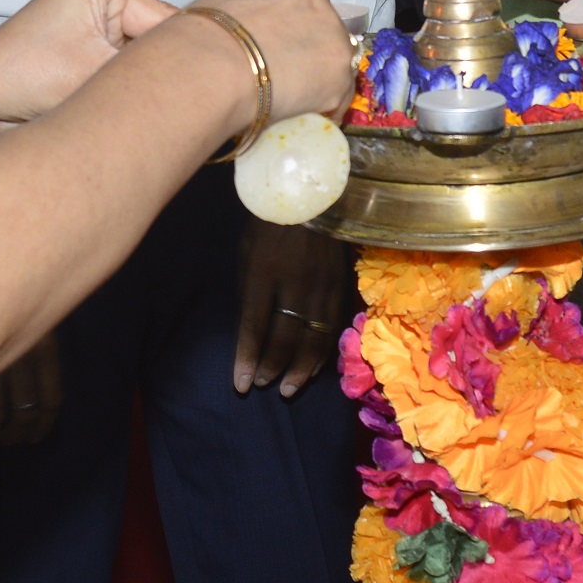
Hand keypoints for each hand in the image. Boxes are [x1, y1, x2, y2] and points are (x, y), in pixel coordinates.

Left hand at [0, 0, 230, 132]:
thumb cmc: (25, 72)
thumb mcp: (98, 68)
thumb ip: (150, 64)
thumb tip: (195, 66)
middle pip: (158, 11)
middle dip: (175, 42)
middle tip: (198, 72)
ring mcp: (96, 27)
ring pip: (148, 40)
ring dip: (156, 64)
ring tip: (167, 91)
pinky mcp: (93, 54)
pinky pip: (132, 56)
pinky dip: (143, 73)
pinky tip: (158, 98)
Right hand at [0, 333, 62, 450]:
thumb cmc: (5, 301)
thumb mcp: (30, 323)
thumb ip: (35, 356)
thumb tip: (33, 403)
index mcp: (43, 348)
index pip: (51, 399)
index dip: (44, 423)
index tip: (34, 438)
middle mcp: (20, 359)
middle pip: (23, 412)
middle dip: (14, 434)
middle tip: (6, 442)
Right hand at [193, 0, 359, 121]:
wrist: (211, 64)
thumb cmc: (198, 36)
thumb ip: (243, 6)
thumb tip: (241, 31)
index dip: (288, 22)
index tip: (276, 40)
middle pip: (320, 23)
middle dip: (306, 46)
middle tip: (280, 71)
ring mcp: (331, 30)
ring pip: (333, 59)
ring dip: (317, 77)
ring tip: (288, 99)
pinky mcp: (339, 70)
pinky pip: (337, 96)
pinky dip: (321, 108)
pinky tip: (298, 115)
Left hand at [234, 220, 350, 396]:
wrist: (312, 193)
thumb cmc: (269, 221)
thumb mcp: (247, 249)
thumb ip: (250, 288)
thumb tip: (252, 329)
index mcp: (264, 271)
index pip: (253, 324)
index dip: (247, 357)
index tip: (241, 384)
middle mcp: (295, 282)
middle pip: (285, 337)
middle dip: (273, 368)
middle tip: (264, 386)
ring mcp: (322, 285)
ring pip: (314, 338)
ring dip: (300, 369)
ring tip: (288, 389)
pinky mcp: (341, 285)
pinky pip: (332, 327)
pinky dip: (322, 352)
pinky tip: (313, 367)